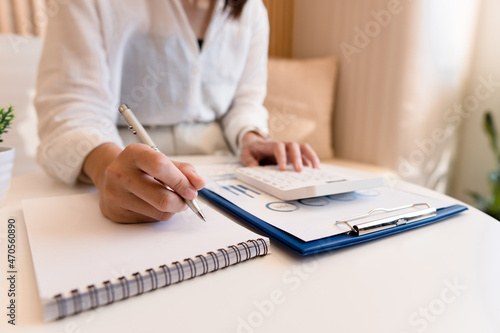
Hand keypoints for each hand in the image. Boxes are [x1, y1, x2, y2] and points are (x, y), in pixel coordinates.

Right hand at [83, 143, 204, 222]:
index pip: (161, 167)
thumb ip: (183, 170)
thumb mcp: (161, 159)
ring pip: (160, 213)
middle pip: (162, 198)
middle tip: (188, 199)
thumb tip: (198, 184)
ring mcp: (115, 195)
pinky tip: (151, 203)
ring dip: (172, 209)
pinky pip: (150, 220)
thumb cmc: (141, 167)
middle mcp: (120, 173)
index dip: (181, 181)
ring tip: (168, 198)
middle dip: (182, 202)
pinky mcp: (115, 213)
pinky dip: (159, 214)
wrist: (111, 176)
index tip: (193, 190)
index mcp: (133, 153)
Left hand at [239, 131, 319, 170]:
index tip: (283, 169)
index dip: (281, 157)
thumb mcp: (245, 154)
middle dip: (298, 158)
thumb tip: (254, 166)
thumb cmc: (252, 150)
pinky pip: (307, 155)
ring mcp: (291, 149)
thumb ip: (248, 160)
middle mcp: (284, 145)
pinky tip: (316, 171)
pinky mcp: (295, 154)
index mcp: (271, 144)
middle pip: (294, 146)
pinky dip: (312, 161)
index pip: (278, 147)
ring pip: (304, 148)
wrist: (255, 144)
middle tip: (299, 171)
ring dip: (311, 157)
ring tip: (316, 169)